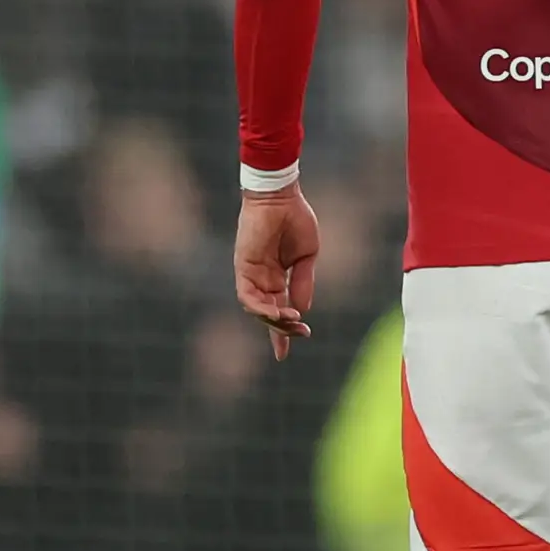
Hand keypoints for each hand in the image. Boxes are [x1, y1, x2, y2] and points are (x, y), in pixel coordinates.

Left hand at [235, 186, 320, 358]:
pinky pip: (248, 296)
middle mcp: (261, 279)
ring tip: (293, 322)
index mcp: (277, 277)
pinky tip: (279, 311)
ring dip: (274, 320)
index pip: (278, 310)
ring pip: (256, 309)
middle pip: (268, 314)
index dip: (282, 332)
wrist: (280, 196)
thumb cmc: (295, 218)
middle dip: (283, 330)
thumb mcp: (306, 256)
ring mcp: (250, 274)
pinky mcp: (243, 267)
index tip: (284, 354)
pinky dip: (262, 308)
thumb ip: (303, 282)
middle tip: (302, 334)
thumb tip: (303, 309)